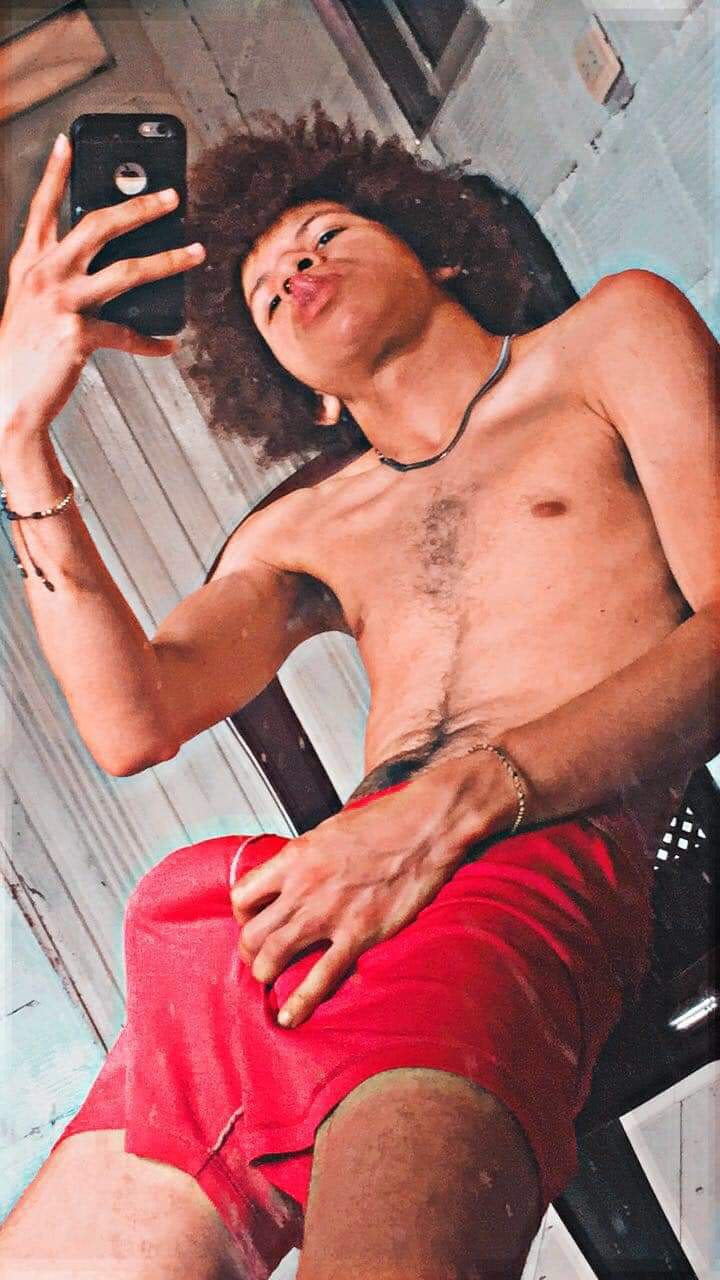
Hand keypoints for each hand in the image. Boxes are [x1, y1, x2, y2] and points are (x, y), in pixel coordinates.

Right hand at [0, 133, 204, 432]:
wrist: (8, 399)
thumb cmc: (25, 354)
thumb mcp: (32, 307)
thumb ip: (59, 281)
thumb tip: (111, 267)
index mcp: (29, 265)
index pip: (42, 209)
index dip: (55, 173)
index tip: (69, 142)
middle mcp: (44, 276)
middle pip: (99, 225)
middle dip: (141, 207)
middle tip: (173, 196)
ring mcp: (61, 302)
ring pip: (128, 271)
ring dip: (168, 259)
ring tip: (196, 252)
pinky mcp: (77, 334)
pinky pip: (127, 334)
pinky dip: (152, 342)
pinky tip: (168, 345)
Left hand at [229, 751, 516, 1027]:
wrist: (424, 827)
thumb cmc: (383, 822)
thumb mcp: (329, 832)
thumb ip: (306, 858)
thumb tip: (295, 876)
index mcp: (294, 858)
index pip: (242, 894)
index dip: (242, 914)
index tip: (253, 921)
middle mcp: (303, 887)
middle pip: (252, 932)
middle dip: (248, 951)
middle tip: (257, 957)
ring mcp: (329, 913)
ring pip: (273, 955)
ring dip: (264, 972)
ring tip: (269, 979)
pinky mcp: (358, 934)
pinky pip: (320, 977)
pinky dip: (299, 1002)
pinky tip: (288, 1017)